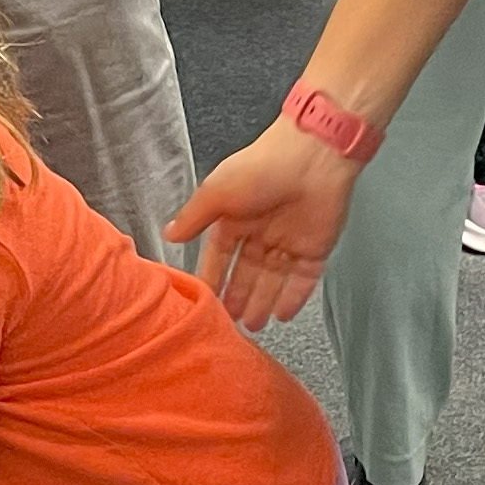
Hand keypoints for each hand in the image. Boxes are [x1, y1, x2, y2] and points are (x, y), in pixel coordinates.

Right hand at [168, 119, 362, 326]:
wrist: (312, 157)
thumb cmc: (261, 168)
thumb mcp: (217, 191)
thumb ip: (194, 217)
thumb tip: (168, 235)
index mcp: (236, 217)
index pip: (220, 255)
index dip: (213, 277)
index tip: (205, 300)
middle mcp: (261, 232)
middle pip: (248, 273)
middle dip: (238, 297)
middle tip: (229, 323)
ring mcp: (289, 241)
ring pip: (273, 281)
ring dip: (262, 303)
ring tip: (252, 327)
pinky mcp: (316, 248)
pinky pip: (302, 280)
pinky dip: (293, 298)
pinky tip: (282, 316)